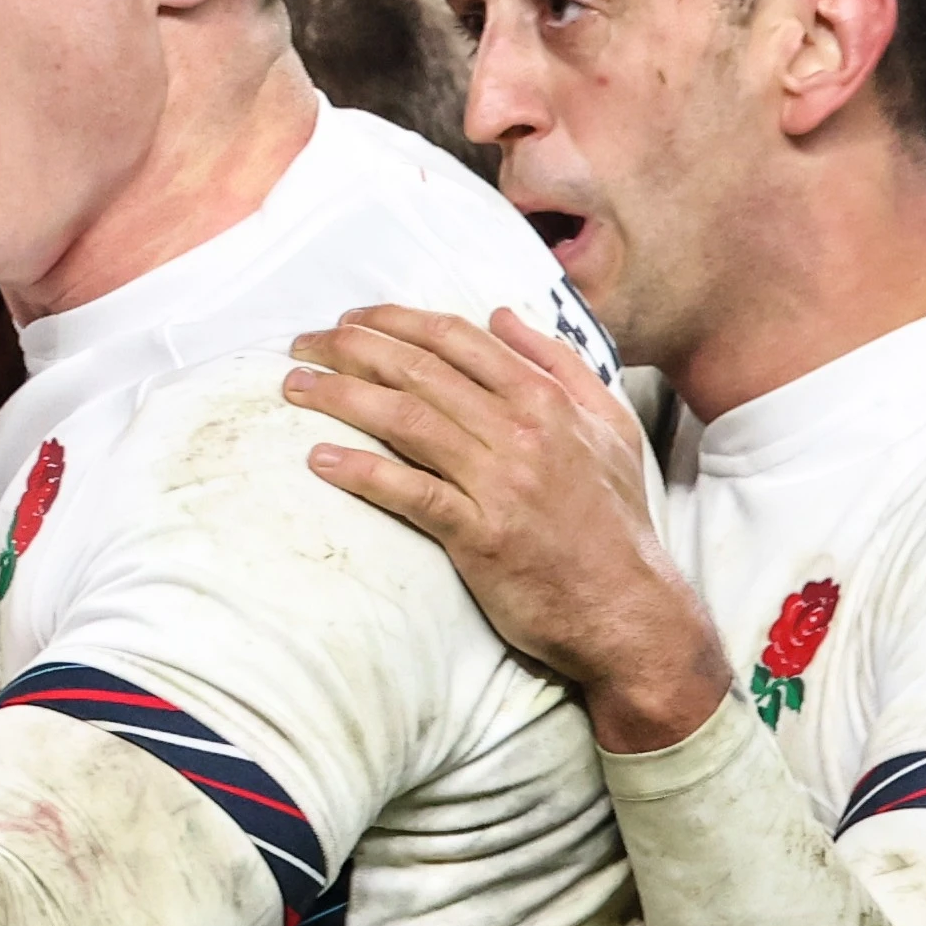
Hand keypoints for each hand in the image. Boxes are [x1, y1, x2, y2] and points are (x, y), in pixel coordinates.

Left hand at [285, 305, 728, 752]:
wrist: (631, 610)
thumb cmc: (616, 519)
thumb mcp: (611, 425)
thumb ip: (560, 363)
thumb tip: (505, 316)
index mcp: (545, 398)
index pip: (454, 339)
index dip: (393, 322)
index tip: (350, 321)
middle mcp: (521, 430)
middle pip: (418, 370)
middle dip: (351, 348)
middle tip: (302, 344)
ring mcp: (499, 482)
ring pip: (405, 420)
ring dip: (340, 397)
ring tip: (294, 387)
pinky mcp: (480, 535)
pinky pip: (410, 493)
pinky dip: (361, 472)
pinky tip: (320, 459)